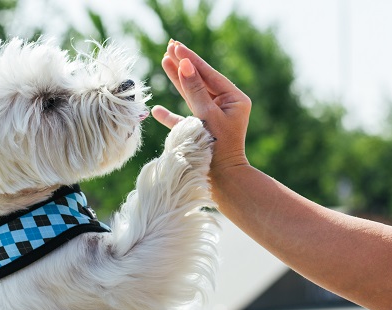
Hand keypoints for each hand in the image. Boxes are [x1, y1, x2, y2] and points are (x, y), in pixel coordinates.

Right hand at [153, 40, 251, 174]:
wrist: (222, 181)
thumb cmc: (218, 148)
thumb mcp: (207, 115)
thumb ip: (195, 90)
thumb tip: (185, 64)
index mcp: (234, 99)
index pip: (209, 74)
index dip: (191, 59)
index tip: (176, 45)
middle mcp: (225, 106)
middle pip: (200, 81)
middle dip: (183, 64)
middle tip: (169, 46)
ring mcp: (213, 119)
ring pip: (191, 95)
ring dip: (177, 81)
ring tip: (163, 61)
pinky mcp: (201, 133)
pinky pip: (184, 119)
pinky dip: (170, 115)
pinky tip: (157, 110)